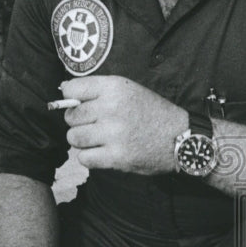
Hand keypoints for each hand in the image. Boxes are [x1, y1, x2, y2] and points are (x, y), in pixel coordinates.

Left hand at [60, 76, 187, 174]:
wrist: (182, 138)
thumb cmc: (151, 113)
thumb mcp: (128, 90)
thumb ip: (98, 90)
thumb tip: (63, 92)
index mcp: (114, 88)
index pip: (71, 89)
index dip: (71, 99)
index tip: (79, 104)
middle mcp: (112, 108)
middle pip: (70, 116)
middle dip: (78, 122)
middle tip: (95, 124)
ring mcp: (114, 134)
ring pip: (73, 138)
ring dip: (82, 140)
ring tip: (98, 139)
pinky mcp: (117, 157)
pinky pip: (84, 158)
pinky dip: (90, 157)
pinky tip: (102, 152)